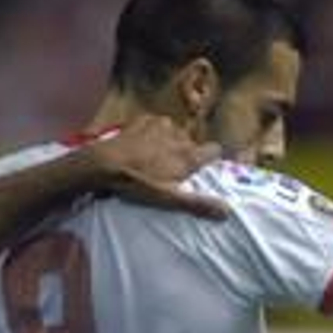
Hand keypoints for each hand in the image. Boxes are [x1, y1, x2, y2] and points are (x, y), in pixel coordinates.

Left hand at [88, 115, 227, 219]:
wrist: (104, 164)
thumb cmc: (138, 184)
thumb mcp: (169, 199)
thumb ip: (199, 204)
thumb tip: (227, 212)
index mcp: (188, 155)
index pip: (214, 150)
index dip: (211, 159)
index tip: (204, 169)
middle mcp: (179, 136)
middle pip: (192, 143)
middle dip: (186, 153)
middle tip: (173, 170)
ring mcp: (160, 125)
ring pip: (175, 132)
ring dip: (170, 142)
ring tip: (156, 157)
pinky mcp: (142, 121)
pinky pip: (156, 124)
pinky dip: (154, 132)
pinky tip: (143, 144)